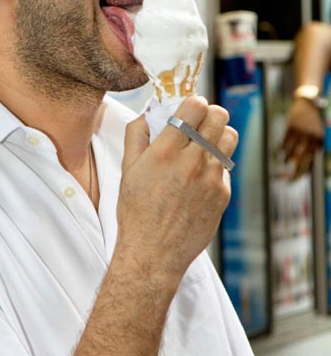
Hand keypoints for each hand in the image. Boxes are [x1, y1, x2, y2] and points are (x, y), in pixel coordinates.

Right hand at [116, 96, 237, 285]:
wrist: (154, 252)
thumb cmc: (136, 211)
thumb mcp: (127, 169)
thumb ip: (137, 134)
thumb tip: (148, 113)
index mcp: (165, 152)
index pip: (195, 106)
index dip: (193, 102)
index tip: (188, 108)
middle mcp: (192, 162)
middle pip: (219, 116)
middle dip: (209, 113)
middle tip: (199, 122)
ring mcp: (211, 179)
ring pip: (230, 137)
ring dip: (218, 134)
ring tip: (204, 144)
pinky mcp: (222, 194)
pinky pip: (225, 167)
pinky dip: (214, 165)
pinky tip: (198, 178)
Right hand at [282, 97, 323, 178]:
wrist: (308, 103)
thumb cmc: (314, 122)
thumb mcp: (318, 135)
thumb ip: (312, 149)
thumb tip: (302, 166)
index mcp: (319, 142)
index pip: (311, 162)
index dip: (303, 173)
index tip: (295, 180)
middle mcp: (310, 138)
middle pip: (301, 160)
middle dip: (294, 173)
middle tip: (287, 181)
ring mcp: (300, 132)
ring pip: (291, 152)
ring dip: (286, 160)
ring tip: (284, 163)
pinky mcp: (291, 127)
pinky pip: (284, 143)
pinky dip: (281, 149)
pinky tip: (279, 152)